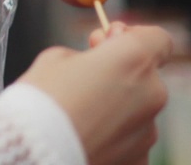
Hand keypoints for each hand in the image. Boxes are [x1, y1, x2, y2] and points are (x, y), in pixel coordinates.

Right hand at [18, 25, 171, 164]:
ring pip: (138, 111)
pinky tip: (87, 139)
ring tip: (81, 119)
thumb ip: (88, 55)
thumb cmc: (40, 101)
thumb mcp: (57, 57)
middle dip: (121, 77)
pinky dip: (114, 138)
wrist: (32, 153)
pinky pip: (130, 140)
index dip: (133, 38)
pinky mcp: (140, 159)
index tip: (109, 45)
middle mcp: (151, 93)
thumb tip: (99, 63)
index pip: (157, 39)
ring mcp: (148, 130)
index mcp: (134, 59)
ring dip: (117, 110)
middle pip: (146, 77)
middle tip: (86, 84)